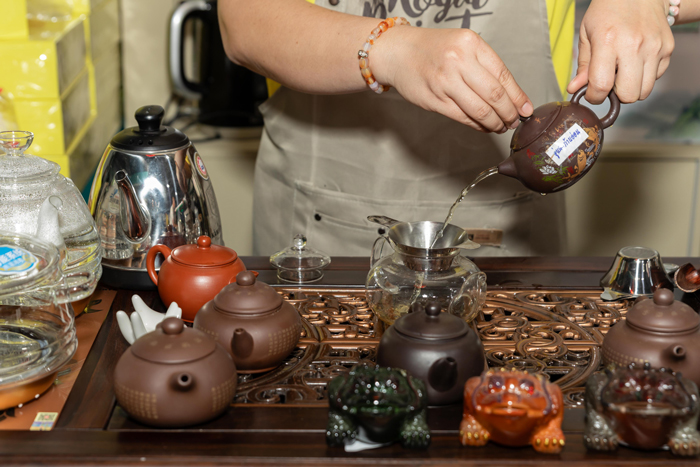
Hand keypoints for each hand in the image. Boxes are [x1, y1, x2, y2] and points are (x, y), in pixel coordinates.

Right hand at [373, 27, 533, 132]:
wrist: (397, 52)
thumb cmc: (432, 49)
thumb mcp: (462, 45)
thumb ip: (485, 66)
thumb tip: (511, 96)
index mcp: (471, 44)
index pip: (503, 76)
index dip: (518, 96)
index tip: (526, 109)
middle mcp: (458, 62)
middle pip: (494, 95)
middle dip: (509, 113)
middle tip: (515, 121)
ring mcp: (445, 83)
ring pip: (480, 110)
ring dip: (495, 122)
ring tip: (501, 126)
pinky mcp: (434, 100)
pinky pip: (463, 117)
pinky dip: (477, 125)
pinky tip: (483, 126)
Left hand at [568, 0, 674, 103]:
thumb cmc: (608, 12)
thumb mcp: (587, 35)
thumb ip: (583, 66)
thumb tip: (575, 89)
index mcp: (608, 41)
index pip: (602, 86)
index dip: (594, 96)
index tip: (592, 92)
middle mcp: (634, 45)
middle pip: (628, 95)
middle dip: (616, 95)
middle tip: (610, 81)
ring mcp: (654, 47)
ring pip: (644, 91)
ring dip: (631, 88)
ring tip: (623, 71)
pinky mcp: (668, 48)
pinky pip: (656, 78)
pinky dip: (645, 77)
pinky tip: (636, 62)